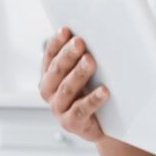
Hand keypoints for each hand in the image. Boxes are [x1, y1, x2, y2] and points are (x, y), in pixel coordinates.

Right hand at [39, 27, 109, 141]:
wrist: (104, 125)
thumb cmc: (94, 92)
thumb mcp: (88, 73)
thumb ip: (85, 56)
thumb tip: (99, 32)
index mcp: (51, 76)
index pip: (50, 56)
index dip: (57, 43)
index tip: (66, 30)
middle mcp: (50, 91)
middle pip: (57, 70)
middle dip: (68, 55)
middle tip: (80, 42)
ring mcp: (59, 109)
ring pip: (67, 88)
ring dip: (78, 73)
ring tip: (90, 61)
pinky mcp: (71, 123)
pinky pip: (81, 110)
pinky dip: (93, 99)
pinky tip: (104, 90)